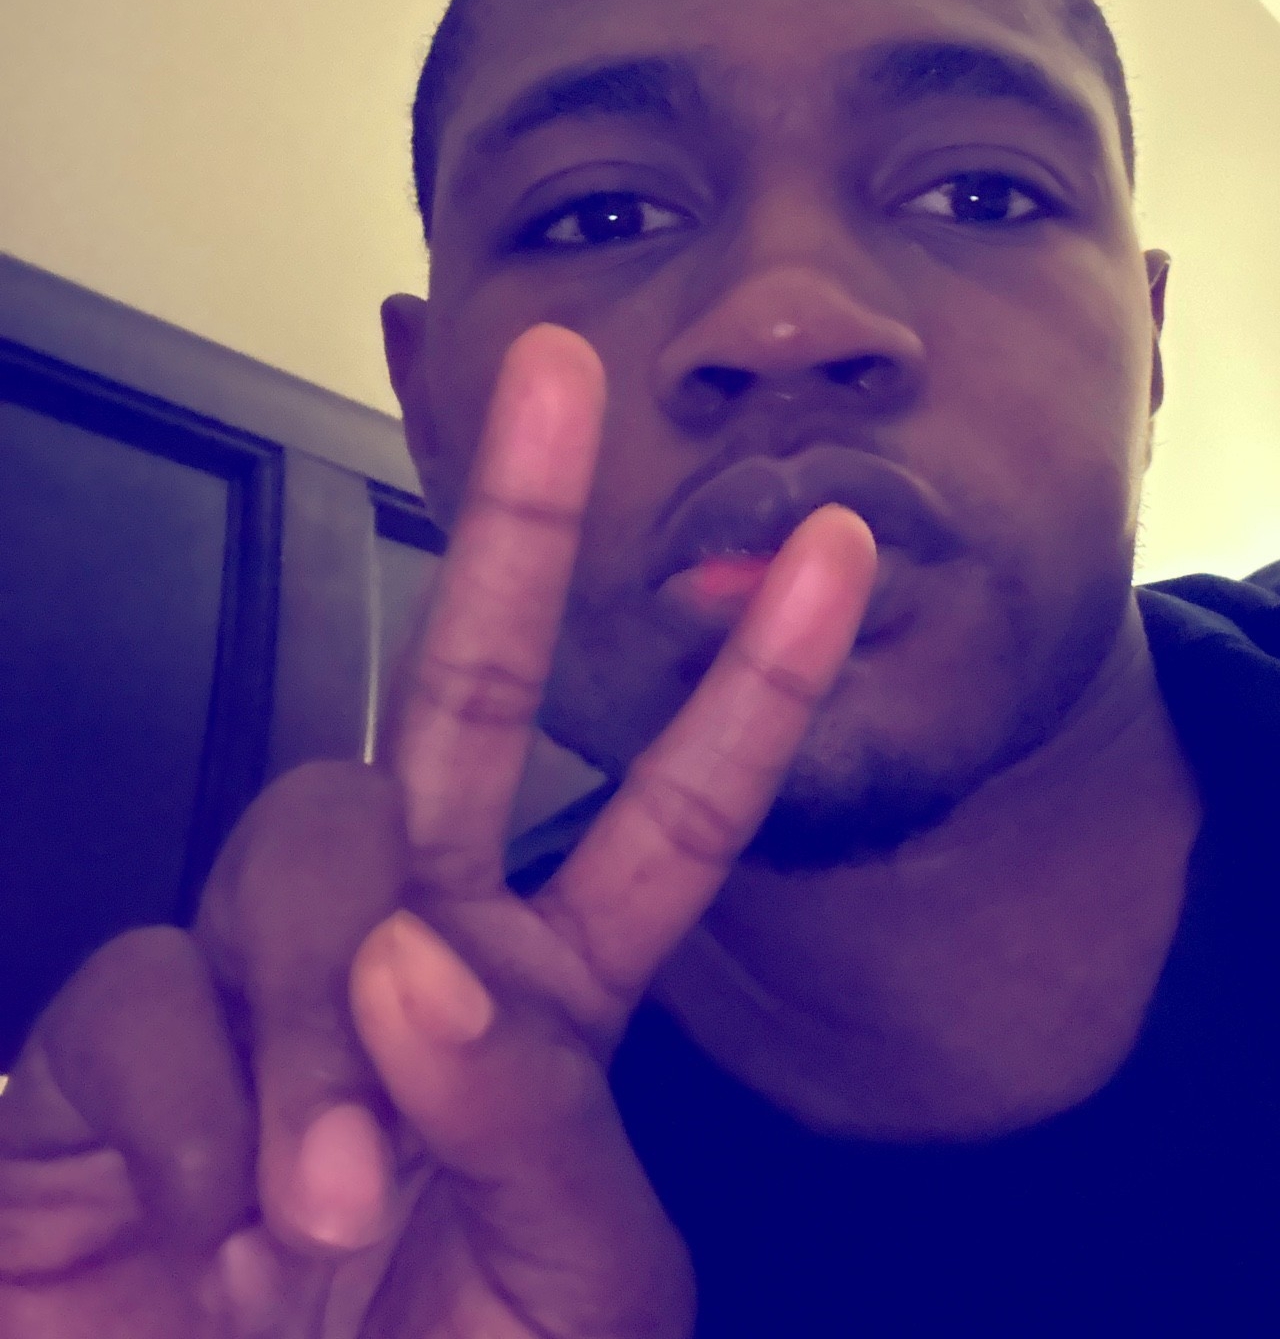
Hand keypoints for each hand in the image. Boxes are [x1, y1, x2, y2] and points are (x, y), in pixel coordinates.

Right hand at [0, 324, 877, 1336]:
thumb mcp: (565, 1295)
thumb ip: (537, 1128)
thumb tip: (417, 956)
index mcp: (549, 996)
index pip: (670, 812)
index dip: (754, 684)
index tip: (838, 546)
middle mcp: (407, 951)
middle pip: (458, 695)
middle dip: (519, 531)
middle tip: (561, 373)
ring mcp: (253, 988)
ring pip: (300, 843)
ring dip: (323, 1023)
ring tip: (326, 1211)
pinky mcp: (100, 1057)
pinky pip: (142, 993)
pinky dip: (191, 1113)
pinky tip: (210, 1227)